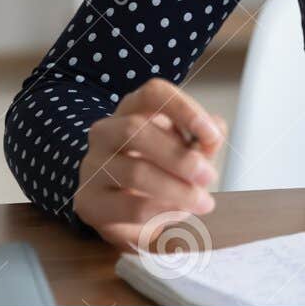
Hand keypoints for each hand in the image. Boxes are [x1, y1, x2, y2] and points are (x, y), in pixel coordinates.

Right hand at [73, 78, 227, 248]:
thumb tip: (214, 132)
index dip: (183, 108)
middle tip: (209, 177)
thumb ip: (204, 140)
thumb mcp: (189, 149)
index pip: (152, 93)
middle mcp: (106, 132)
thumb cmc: (163, 169)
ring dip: (177, 189)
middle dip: (180, 156)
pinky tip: (180, 212)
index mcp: (132, 108)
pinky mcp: (90, 202)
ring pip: (133, 171)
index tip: (211, 133)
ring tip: (202, 201)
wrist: (129, 211)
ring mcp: (93, 166)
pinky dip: (162, 210)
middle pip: (135, 130)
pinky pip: (128, 206)